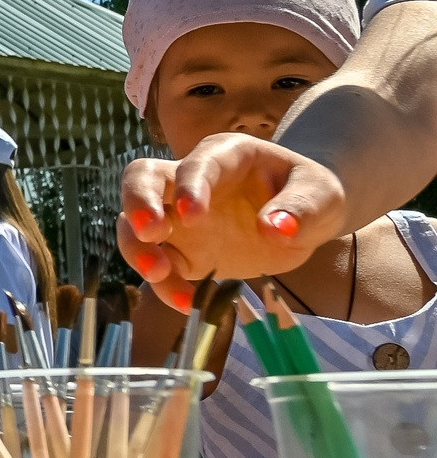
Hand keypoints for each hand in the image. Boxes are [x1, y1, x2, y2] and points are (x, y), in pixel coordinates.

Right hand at [118, 133, 343, 308]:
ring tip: (158, 274)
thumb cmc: (311, 194)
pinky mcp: (181, 251)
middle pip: (141, 180)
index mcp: (224, 156)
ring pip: (135, 224)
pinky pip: (159, 265)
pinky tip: (186, 301)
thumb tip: (274, 229)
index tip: (193, 215)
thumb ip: (301, 208)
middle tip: (150, 233)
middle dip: (138, 204)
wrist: (304, 216)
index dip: (189, 187)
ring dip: (138, 249)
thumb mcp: (322, 195)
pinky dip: (164, 284)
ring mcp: (178, 216)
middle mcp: (189, 180)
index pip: (195, 164)